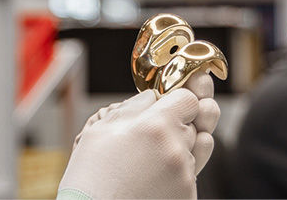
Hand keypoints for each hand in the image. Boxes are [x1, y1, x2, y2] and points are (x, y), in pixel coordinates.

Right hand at [59, 81, 218, 198]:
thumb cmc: (91, 178)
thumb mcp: (101, 130)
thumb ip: (133, 107)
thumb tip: (152, 98)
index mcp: (156, 126)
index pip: (189, 99)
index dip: (177, 102)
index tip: (165, 109)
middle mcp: (176, 150)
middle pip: (194, 125)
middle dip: (177, 126)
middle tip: (151, 139)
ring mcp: (184, 176)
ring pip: (195, 150)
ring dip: (178, 149)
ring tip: (150, 161)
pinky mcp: (187, 195)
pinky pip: (190, 173)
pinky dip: (175, 173)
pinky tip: (151, 178)